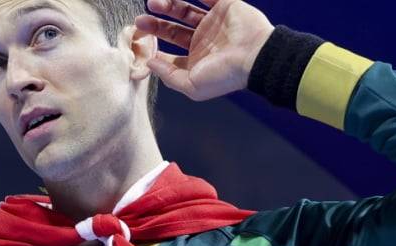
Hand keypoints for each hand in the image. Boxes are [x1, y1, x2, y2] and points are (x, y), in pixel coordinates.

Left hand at [135, 0, 274, 100]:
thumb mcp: (192, 85)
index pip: (170, 55)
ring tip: (153, 3)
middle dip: (155, 25)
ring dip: (168, 6)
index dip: (154, 49)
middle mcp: (204, 42)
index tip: (141, 44)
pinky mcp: (225, 5)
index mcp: (197, 61)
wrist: (254, 55)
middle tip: (140, 21)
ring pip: (184, 10)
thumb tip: (150, 64)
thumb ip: (168, 76)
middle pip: (173, 31)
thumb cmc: (225, 75)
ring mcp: (214, 23)